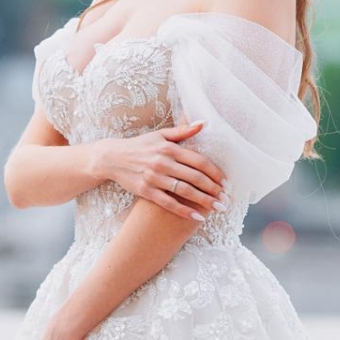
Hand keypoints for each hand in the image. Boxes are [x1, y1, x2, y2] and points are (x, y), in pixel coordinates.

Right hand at [107, 121, 229, 222]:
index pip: (199, 161)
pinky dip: (184, 210)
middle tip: (227, 198)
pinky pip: (169, 203)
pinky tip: (197, 216)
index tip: (226, 182)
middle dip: (214, 189)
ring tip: (218, 207)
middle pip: (195, 177)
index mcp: (169, 148)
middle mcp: (163, 162)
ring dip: (204, 200)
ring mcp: (154, 178)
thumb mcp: (160, 135)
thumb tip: (204, 123)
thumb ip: (183, 131)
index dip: (215, 172)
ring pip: (184, 191)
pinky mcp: (146, 191)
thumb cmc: (140, 146)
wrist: (112, 158)